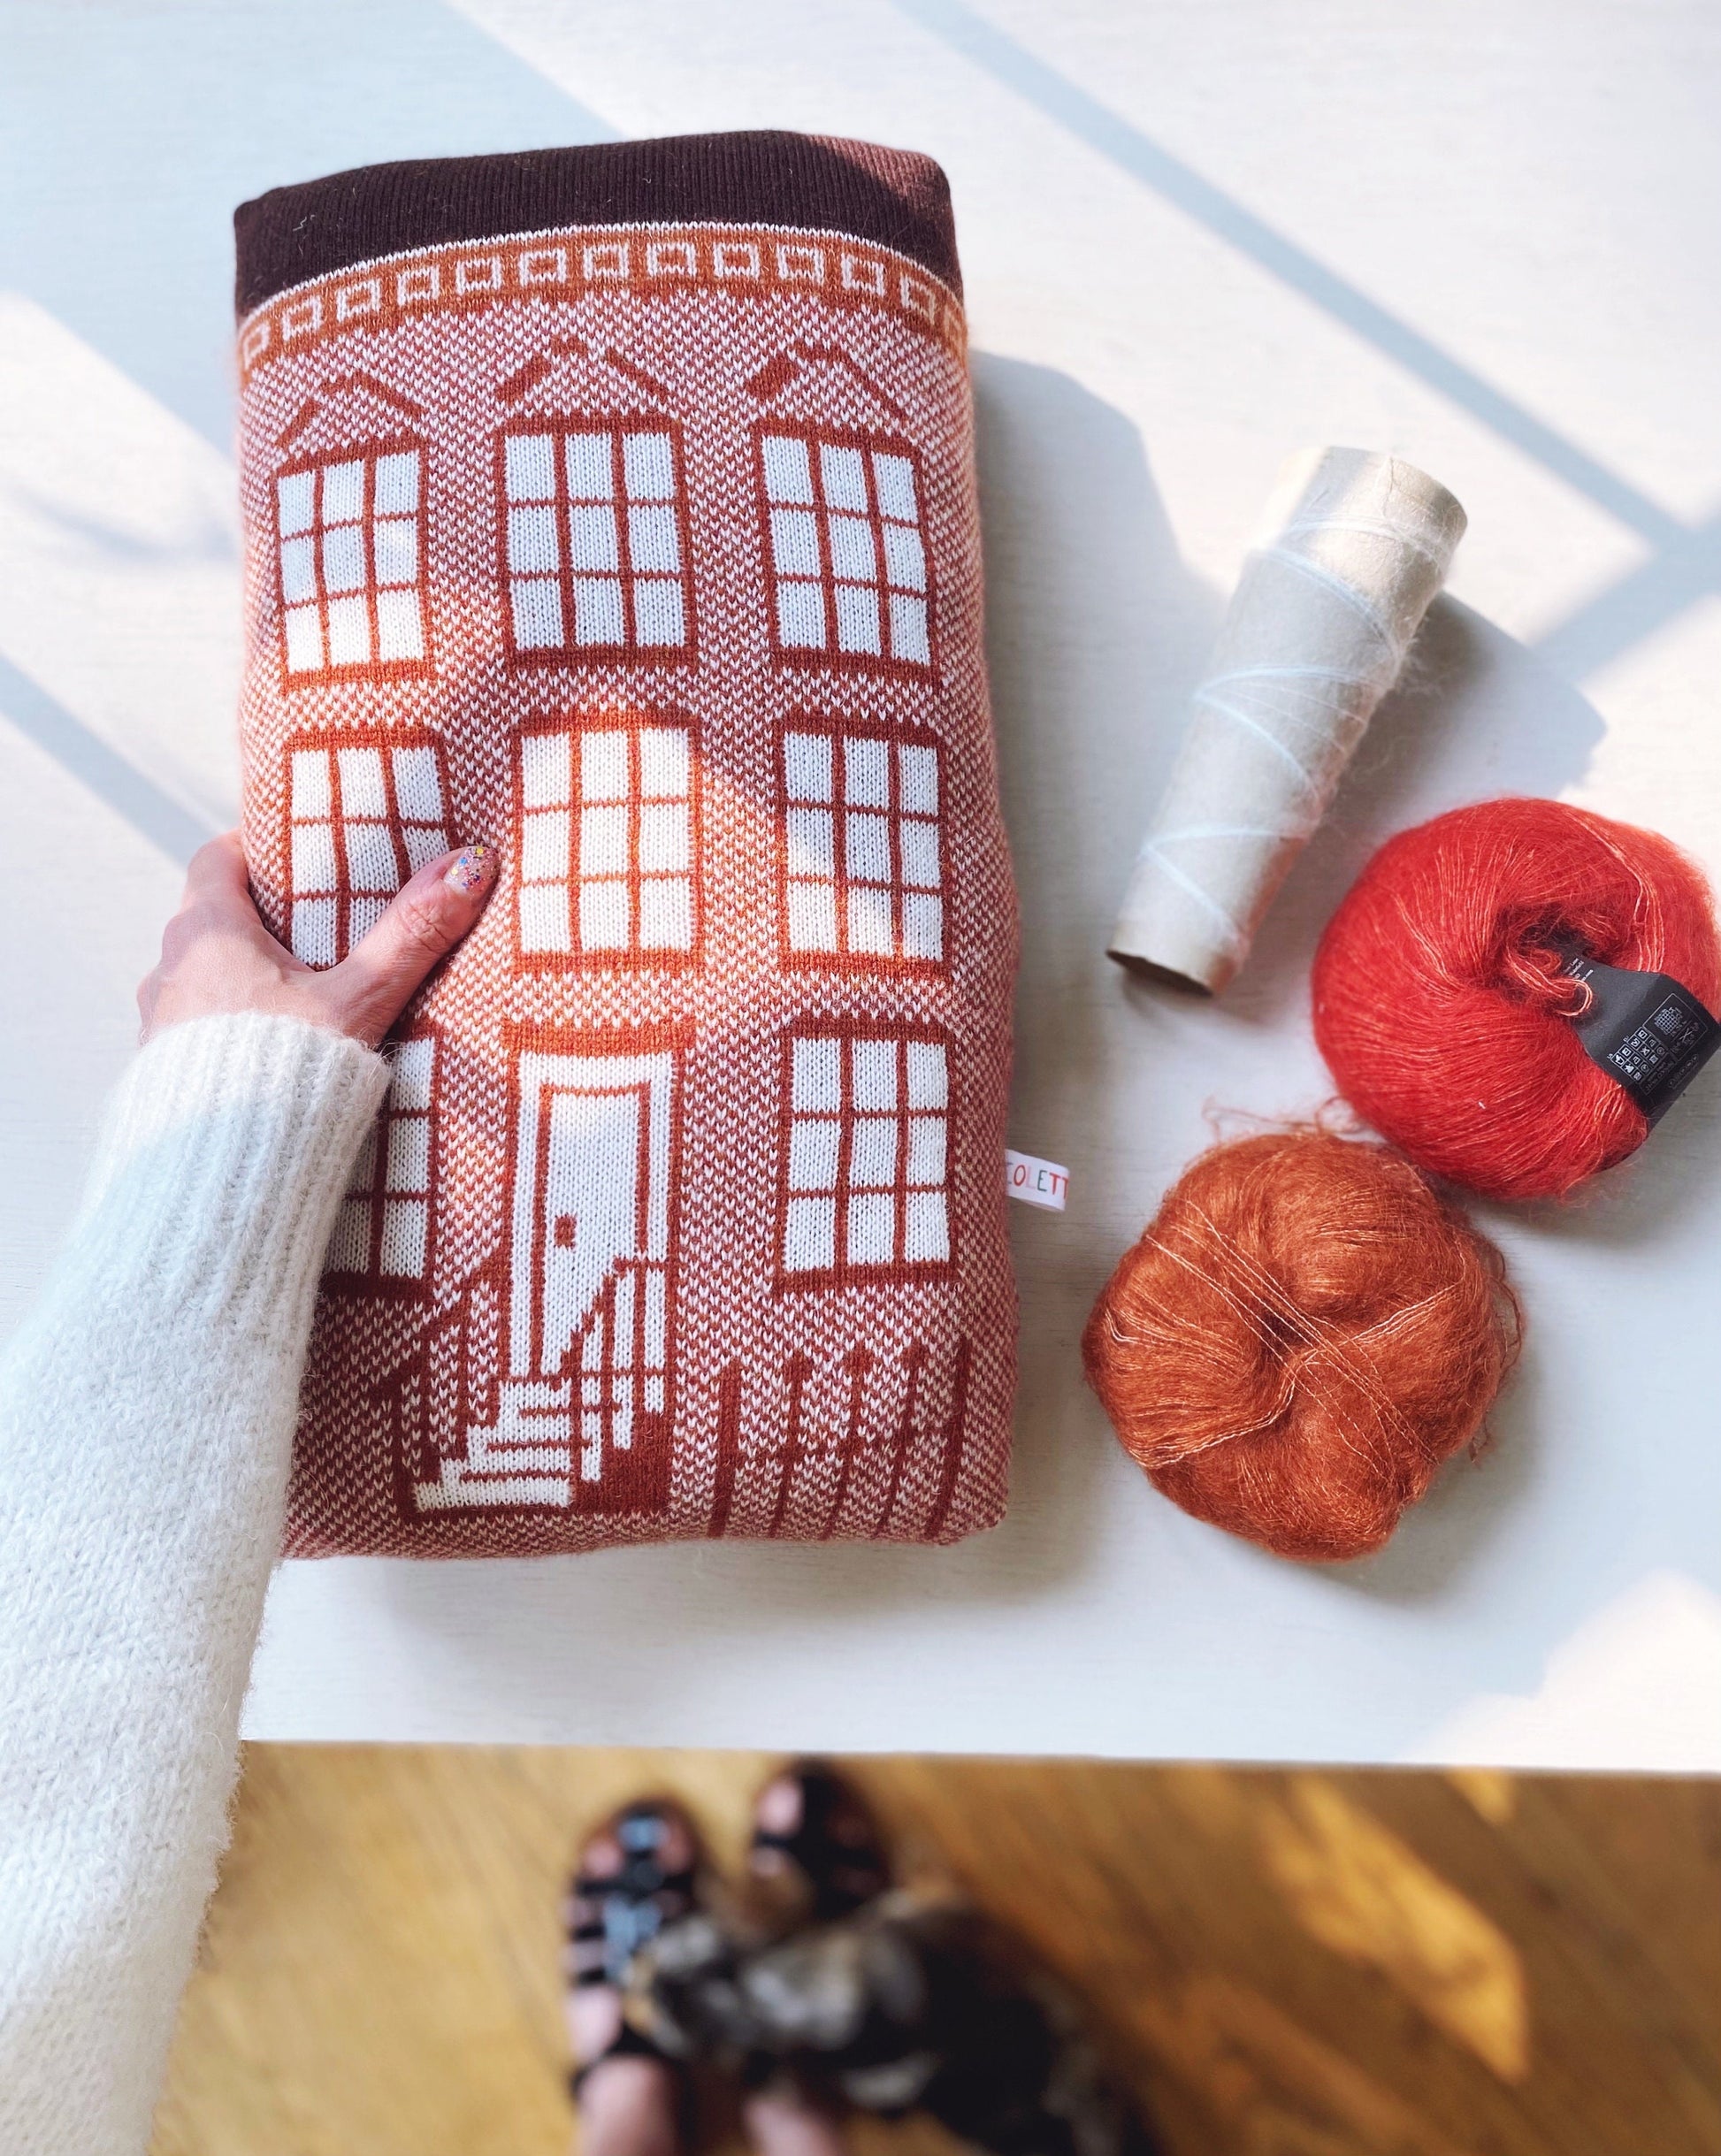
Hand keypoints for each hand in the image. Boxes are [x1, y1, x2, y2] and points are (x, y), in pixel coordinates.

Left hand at [138, 831, 498, 1048]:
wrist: (224, 1175)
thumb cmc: (284, 1077)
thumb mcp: (360, 1000)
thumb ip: (411, 936)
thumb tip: (468, 868)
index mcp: (207, 933)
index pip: (217, 858)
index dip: (255, 848)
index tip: (295, 854)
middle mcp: (170, 970)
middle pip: (211, 916)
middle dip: (260, 916)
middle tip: (315, 923)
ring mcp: (160, 1023)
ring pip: (201, 975)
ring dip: (241, 976)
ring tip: (299, 994)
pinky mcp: (164, 1071)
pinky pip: (195, 1027)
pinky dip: (230, 1024)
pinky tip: (271, 1051)